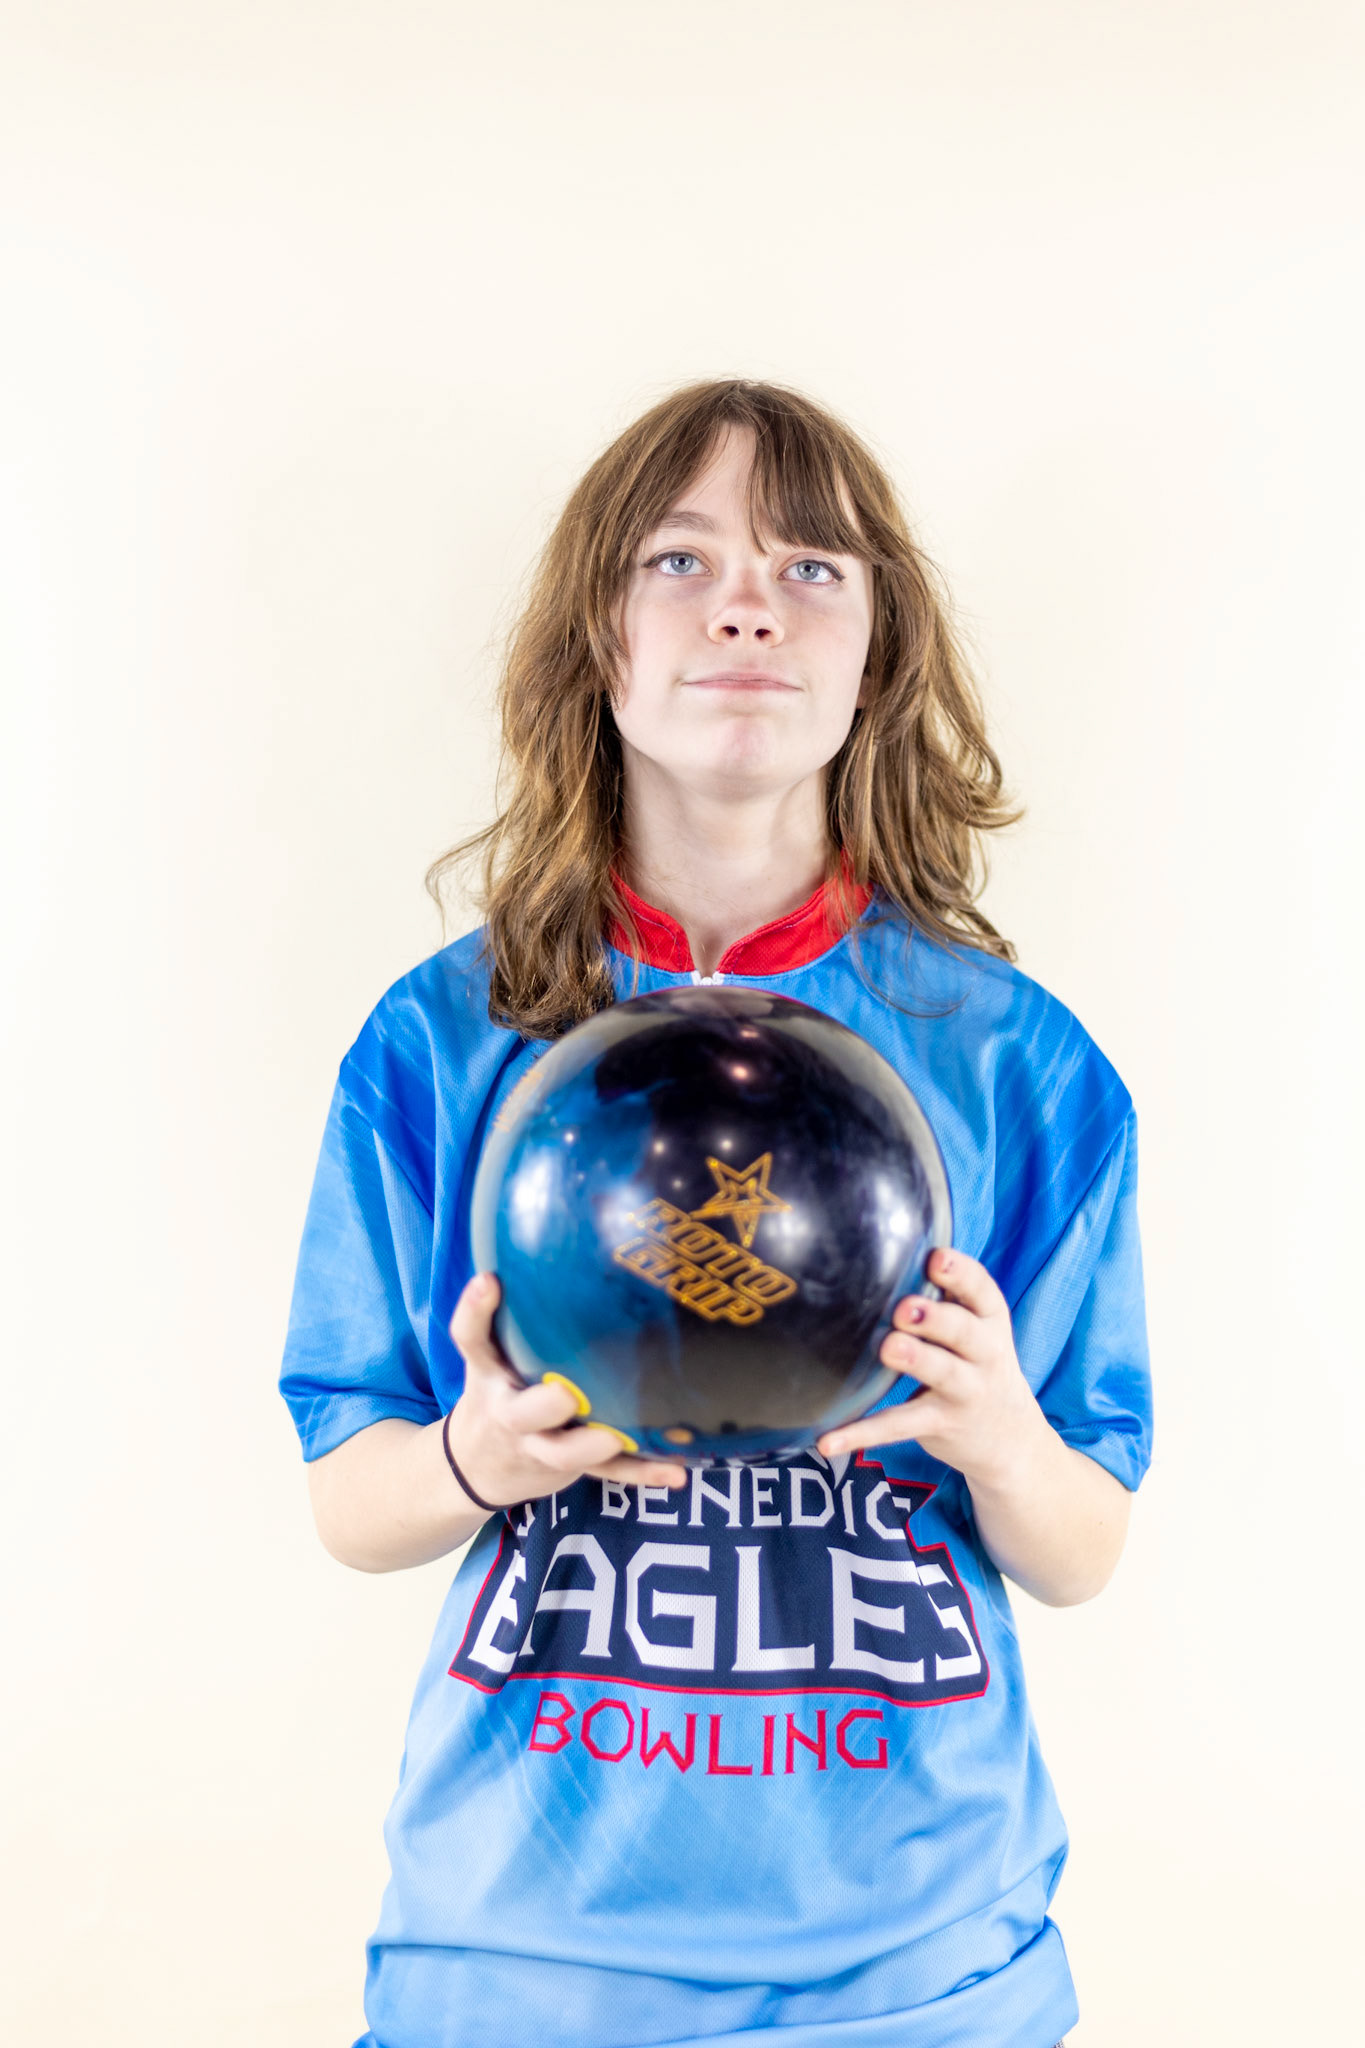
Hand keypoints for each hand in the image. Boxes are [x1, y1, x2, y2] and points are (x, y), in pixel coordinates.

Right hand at [446, 1273, 686, 1508]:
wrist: (474, 1466)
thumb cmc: (500, 1388)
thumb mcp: (494, 1355)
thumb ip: (519, 1314)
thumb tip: (572, 1234)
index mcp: (489, 1373)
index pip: (471, 1340)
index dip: (475, 1311)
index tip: (490, 1281)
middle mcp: (509, 1410)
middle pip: (520, 1412)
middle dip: (546, 1404)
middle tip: (570, 1392)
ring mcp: (537, 1444)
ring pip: (563, 1452)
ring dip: (593, 1446)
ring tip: (621, 1436)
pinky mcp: (568, 1467)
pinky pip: (606, 1473)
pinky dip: (641, 1471)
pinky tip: (676, 1471)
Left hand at [815, 1247, 1047, 1487]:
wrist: (1010, 1440)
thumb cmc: (980, 1364)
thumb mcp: (980, 1329)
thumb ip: (948, 1297)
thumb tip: (891, 1255)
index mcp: (991, 1321)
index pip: (983, 1291)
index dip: (961, 1274)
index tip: (936, 1259)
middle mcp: (985, 1355)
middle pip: (964, 1331)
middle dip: (936, 1318)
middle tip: (906, 1308)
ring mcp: (965, 1392)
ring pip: (942, 1373)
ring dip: (915, 1359)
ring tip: (888, 1348)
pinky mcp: (940, 1424)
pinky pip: (899, 1426)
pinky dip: (862, 1434)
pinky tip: (828, 1440)